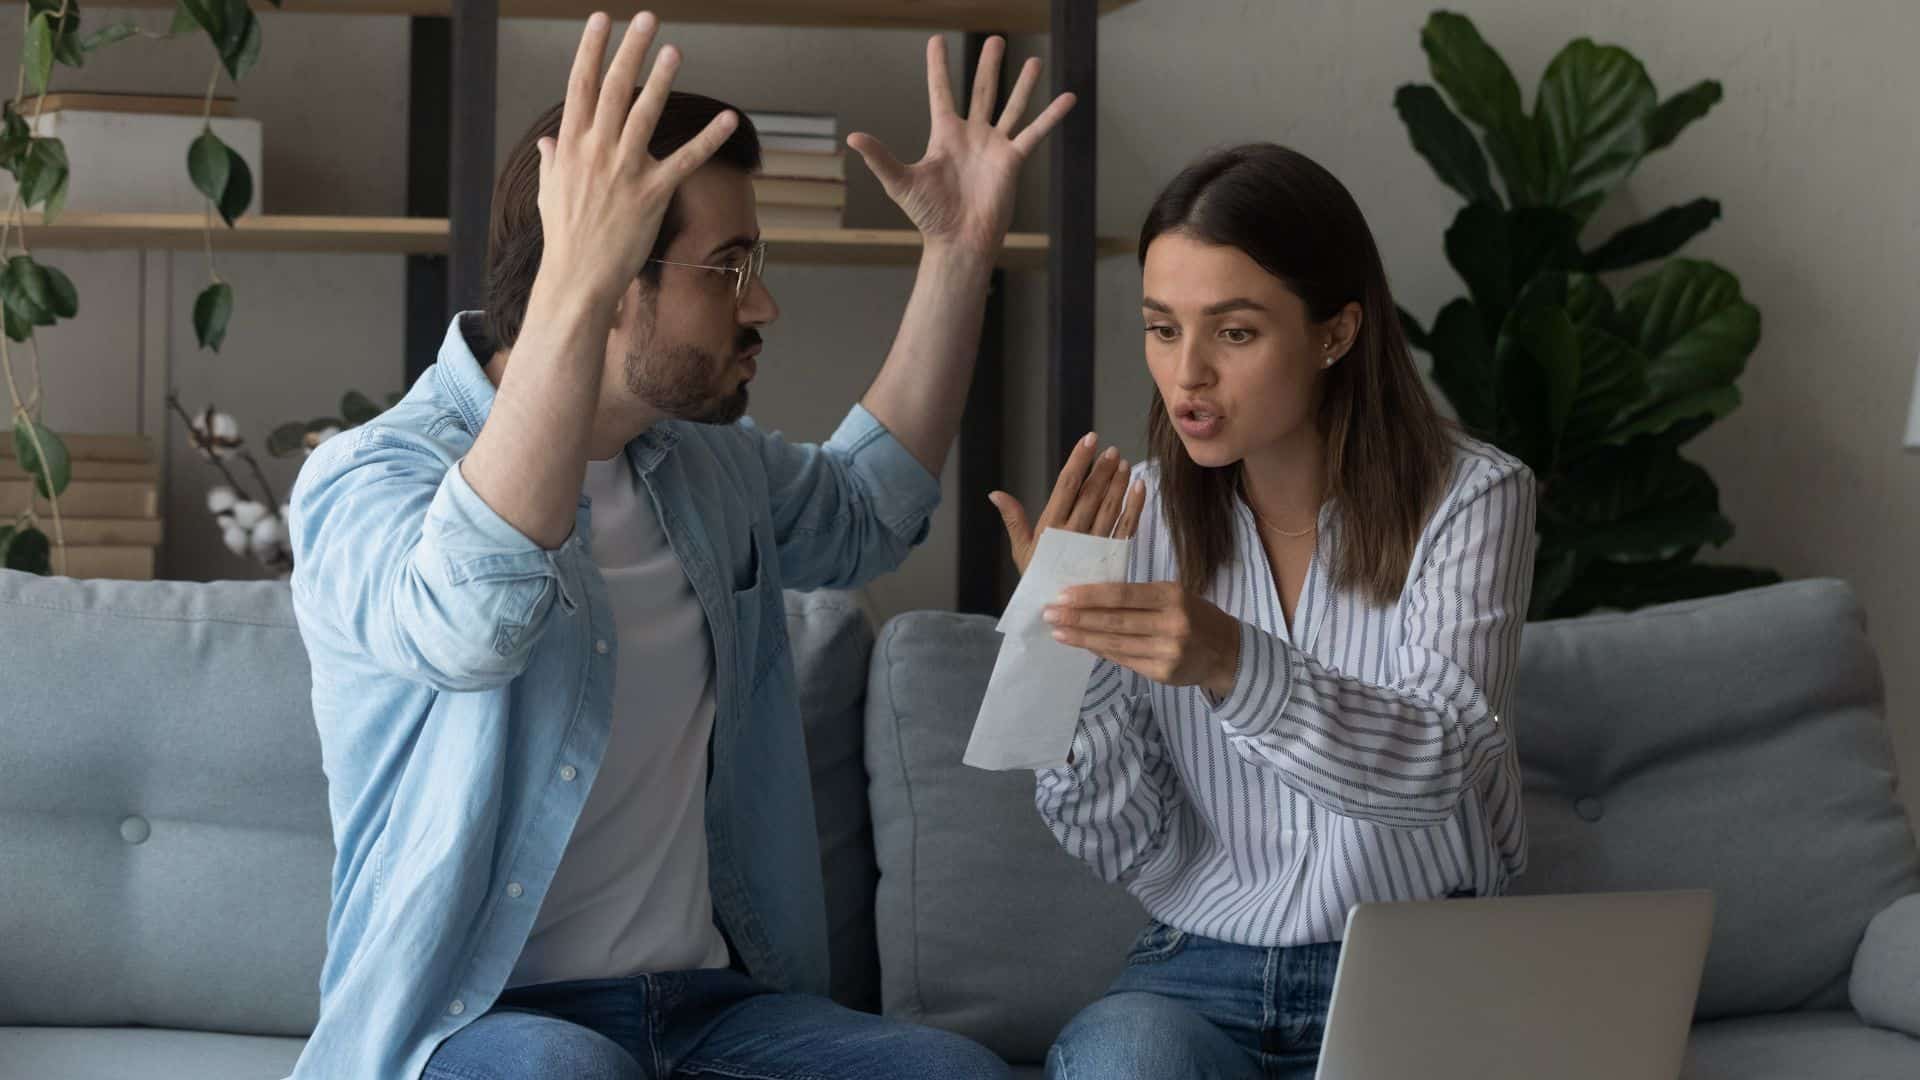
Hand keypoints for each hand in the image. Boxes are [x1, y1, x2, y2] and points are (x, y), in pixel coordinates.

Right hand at [531, 12, 739, 310]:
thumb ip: (553, 161)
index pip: (581, 85)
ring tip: (675, 50)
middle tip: (646, 17)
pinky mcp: (652, 193)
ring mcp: (624, 171)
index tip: (601, 20)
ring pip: (645, 114)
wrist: (577, 277)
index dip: (591, 49)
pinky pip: (685, 160)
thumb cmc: (564, 237)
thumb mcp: (549, 192)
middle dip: (630, 50)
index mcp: (572, 145)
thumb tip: (550, 142)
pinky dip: (708, 138)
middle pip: (614, 88)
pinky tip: (727, 117)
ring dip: (661, 79)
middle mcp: (596, 150)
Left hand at [846, 35, 1075, 253]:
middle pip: (981, 91)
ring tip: (1033, 60)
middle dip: (988, 65)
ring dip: (1022, 84)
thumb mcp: (900, 182)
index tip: (936, 40)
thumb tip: (852, 137)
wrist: (958, 240)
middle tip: (996, 39)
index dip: (938, 67)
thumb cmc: (929, 215)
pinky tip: (1068, 97)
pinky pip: (1035, 133)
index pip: (941, 91)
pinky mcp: (1013, 160)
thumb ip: (880, 157)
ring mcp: (994, 146)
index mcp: (944, 134)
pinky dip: (1052, 116)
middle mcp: (971, 135)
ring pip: (1011, 106)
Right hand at [990, 432, 1145, 576]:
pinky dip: (1135, 507)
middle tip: (1111, 450)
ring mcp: (1095, 545)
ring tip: (1123, 463)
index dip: (1078, 461)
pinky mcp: (1112, 557)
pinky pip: (1127, 528)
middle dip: (1101, 470)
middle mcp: (1074, 534)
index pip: (1066, 486)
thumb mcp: (1021, 550)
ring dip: (1118, 484)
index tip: (1089, 440)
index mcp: (1050, 528)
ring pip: (1110, 508)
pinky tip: (1139, 487)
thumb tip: (995, 493)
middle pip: (1091, 494)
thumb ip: (1013, 519)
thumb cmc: (1037, 578)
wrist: (1058, 614)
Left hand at [1044, 583, 1242, 697]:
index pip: (1123, 595)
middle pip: (1114, 622)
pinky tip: (1084, 646)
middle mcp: (1171, 624)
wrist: (1227, 651)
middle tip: (1049, 615)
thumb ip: (1138, 598)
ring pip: (1115, 644)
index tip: (1062, 596)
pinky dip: (1101, 652)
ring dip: (1083, 638)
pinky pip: (1124, 661)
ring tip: (1058, 632)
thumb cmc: (1193, 615)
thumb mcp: (1173, 595)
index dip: (1090, 596)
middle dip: (1078, 618)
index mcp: (1172, 596)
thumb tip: (1089, 600)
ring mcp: (1167, 652)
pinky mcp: (1163, 674)